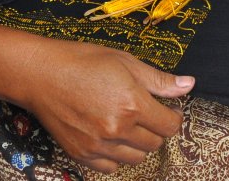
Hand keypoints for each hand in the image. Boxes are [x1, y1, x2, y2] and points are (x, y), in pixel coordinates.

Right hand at [24, 41, 190, 172]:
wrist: (41, 74)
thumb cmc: (82, 62)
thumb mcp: (125, 61)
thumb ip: (159, 80)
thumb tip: (187, 85)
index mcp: (132, 104)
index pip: (169, 126)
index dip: (173, 117)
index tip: (168, 110)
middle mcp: (117, 128)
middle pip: (154, 143)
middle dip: (156, 129)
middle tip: (146, 113)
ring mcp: (98, 145)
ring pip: (136, 158)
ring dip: (138, 144)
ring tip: (128, 124)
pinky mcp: (82, 154)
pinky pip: (111, 167)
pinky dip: (117, 156)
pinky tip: (112, 137)